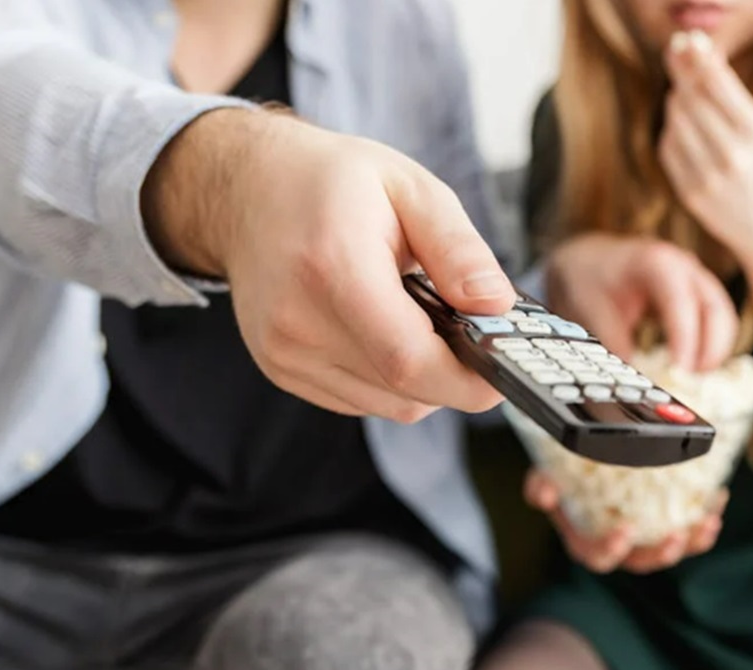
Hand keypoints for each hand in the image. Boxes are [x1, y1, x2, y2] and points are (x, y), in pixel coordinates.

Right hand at [144, 109, 515, 421]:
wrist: (246, 189)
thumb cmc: (331, 182)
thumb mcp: (409, 188)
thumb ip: (458, 249)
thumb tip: (497, 305)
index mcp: (333, 266)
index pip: (408, 359)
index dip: (468, 378)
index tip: (506, 368)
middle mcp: (298, 321)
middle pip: (403, 390)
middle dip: (455, 375)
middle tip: (477, 334)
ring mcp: (284, 353)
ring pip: (387, 404)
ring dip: (423, 378)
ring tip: (423, 320)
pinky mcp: (281, 370)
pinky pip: (360, 399)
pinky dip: (390, 378)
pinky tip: (388, 330)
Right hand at [524, 470, 726, 573]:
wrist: (583, 469)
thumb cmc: (563, 478)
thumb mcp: (545, 478)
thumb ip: (540, 485)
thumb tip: (544, 492)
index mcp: (586, 542)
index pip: (599, 557)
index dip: (612, 549)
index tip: (625, 532)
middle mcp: (619, 548)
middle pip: (642, 563)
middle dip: (661, 554)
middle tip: (676, 537)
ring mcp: (645, 540)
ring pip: (672, 551)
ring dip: (692, 541)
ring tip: (708, 521)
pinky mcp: (667, 526)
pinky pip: (690, 531)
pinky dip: (705, 518)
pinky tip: (718, 497)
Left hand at [545, 233, 737, 371]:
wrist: (590, 259)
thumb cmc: (591, 277)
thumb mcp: (592, 310)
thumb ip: (614, 344)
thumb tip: (632, 380)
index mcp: (657, 262)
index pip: (681, 302)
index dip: (686, 338)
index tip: (681, 370)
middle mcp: (684, 267)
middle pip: (716, 309)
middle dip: (712, 348)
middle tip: (693, 380)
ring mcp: (695, 279)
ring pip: (723, 316)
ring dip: (715, 350)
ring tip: (693, 378)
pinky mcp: (698, 294)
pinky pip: (716, 321)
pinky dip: (711, 345)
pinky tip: (693, 367)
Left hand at [659, 31, 752, 265]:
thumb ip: (730, 95)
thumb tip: (698, 53)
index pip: (714, 81)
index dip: (696, 57)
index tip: (687, 42)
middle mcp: (732, 153)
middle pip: (690, 98)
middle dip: (682, 74)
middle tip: (677, 57)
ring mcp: (708, 176)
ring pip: (675, 120)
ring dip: (677, 102)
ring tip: (687, 97)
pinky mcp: (690, 192)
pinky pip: (669, 148)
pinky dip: (673, 132)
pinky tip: (684, 129)